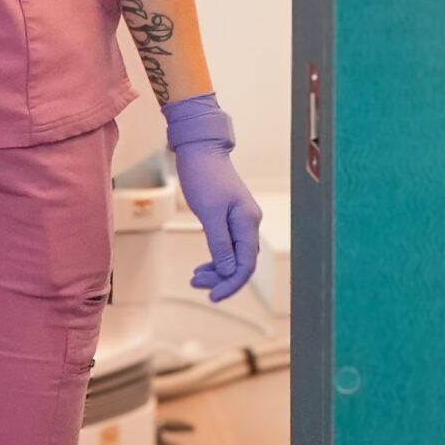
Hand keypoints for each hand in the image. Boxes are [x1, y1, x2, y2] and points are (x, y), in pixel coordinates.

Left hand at [164, 94, 262, 303]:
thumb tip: (230, 272)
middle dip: (221, 278)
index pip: (246, 265)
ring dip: (217, 270)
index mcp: (248, 222)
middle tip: (196, 284)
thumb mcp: (209, 213)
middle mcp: (249, 223)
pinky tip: (203, 266)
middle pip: (242, 263)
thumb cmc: (203, 176)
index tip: (212, 296)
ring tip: (195, 277)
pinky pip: (228, 246)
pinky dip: (216, 258)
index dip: (231, 284)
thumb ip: (220, 244)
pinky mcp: (230, 217)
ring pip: (234, 256)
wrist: (199, 148)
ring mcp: (240, 220)